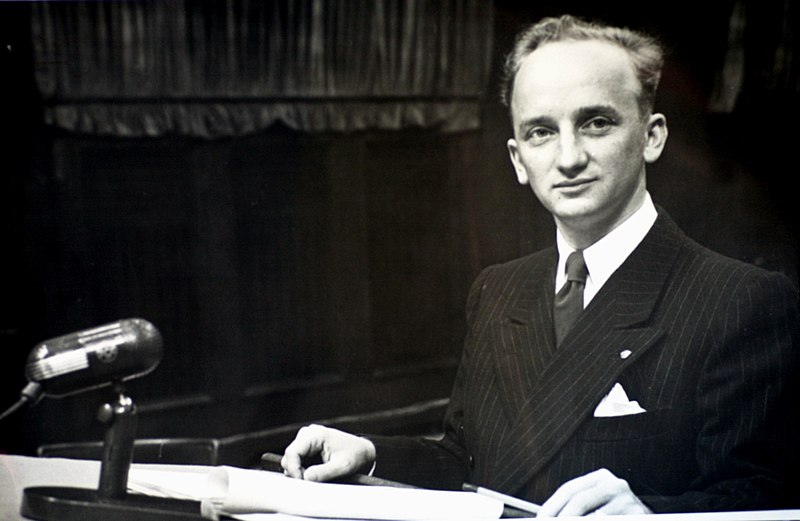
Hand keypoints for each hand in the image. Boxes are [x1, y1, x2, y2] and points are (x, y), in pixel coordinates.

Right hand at [281, 424, 375, 481]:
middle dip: (296, 472)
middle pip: (289, 456)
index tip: (303, 483)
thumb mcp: (342, 466)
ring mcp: (306, 439)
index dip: (294, 470)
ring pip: (291, 459)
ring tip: (316, 478)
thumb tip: (306, 478)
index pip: (292, 452)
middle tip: (310, 483)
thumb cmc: (355, 455)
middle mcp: (308, 433)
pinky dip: (302, 470)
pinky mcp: (306, 447)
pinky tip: (314, 474)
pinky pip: (296, 461)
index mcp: (316, 434)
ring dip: (299, 472)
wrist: (361, 451)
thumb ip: (324, 472)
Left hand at [538, 468, 652, 516]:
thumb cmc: (617, 516)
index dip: (551, 506)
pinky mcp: (637, 514)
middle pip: (579, 500)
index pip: (569, 489)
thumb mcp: (597, 506)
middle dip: (561, 518)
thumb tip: (548, 518)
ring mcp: (628, 500)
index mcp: (600, 478)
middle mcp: (615, 484)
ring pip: (593, 517)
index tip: (540, 519)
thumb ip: (576, 509)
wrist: (653, 520)